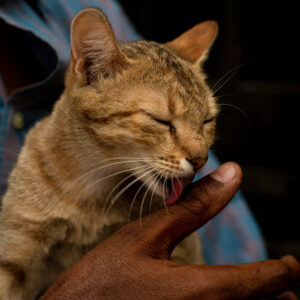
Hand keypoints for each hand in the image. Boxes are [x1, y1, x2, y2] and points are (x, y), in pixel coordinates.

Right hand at [40, 162, 299, 299]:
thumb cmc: (103, 277)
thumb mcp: (148, 236)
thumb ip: (195, 206)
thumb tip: (232, 174)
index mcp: (201, 291)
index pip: (261, 284)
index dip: (282, 272)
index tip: (290, 264)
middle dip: (278, 296)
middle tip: (280, 280)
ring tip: (261, 291)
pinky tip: (222, 298)